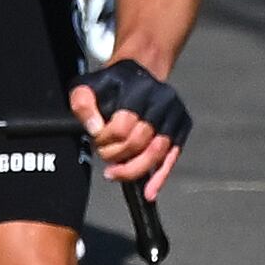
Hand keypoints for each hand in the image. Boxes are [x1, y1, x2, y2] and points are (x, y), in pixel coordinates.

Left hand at [72, 57, 187, 195]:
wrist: (142, 71)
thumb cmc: (112, 84)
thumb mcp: (89, 85)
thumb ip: (83, 104)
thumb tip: (95, 131)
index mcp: (139, 89)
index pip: (122, 126)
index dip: (104, 139)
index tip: (96, 139)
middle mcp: (162, 100)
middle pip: (139, 142)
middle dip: (116, 155)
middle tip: (104, 154)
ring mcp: (175, 115)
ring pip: (156, 154)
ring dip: (133, 170)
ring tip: (115, 173)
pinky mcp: (182, 127)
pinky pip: (171, 158)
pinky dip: (159, 178)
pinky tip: (149, 193)